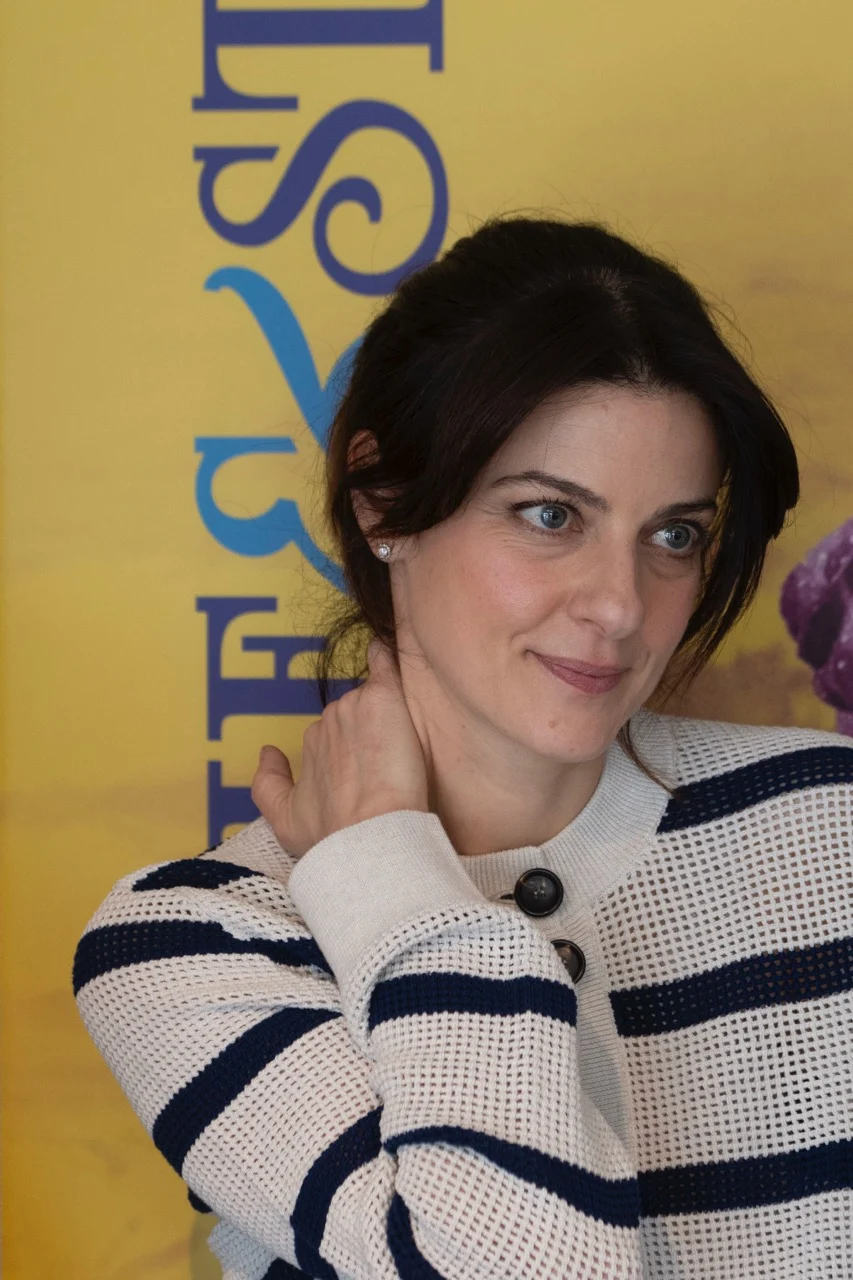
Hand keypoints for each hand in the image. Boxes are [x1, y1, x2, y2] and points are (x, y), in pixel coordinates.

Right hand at [251, 639, 429, 858]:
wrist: (369, 834)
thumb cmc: (332, 835)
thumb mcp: (284, 820)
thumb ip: (267, 784)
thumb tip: (266, 751)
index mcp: (310, 744)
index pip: (334, 735)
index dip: (353, 752)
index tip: (366, 771)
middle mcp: (327, 721)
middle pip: (355, 716)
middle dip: (370, 734)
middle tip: (390, 764)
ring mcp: (353, 707)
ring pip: (373, 701)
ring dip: (386, 714)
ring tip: (403, 745)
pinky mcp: (382, 699)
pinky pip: (385, 668)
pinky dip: (387, 658)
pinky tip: (389, 652)